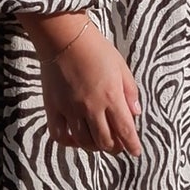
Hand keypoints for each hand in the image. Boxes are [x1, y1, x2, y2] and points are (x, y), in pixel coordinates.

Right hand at [23, 12, 142, 154]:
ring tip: (99, 142)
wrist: (65, 38)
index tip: (136, 151)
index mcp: (111, 97)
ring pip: (84, 142)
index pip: (125, 131)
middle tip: (118, 146)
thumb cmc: (96, 49)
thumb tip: (136, 113)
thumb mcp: (121, 67)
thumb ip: (130, 92)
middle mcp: (92, 108)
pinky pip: (59, 134)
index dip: (132, 145)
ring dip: (94, 146)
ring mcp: (71, 109)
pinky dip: (69, 142)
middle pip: (105, 141)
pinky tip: (75, 139)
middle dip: (114, 148)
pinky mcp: (54, 108)